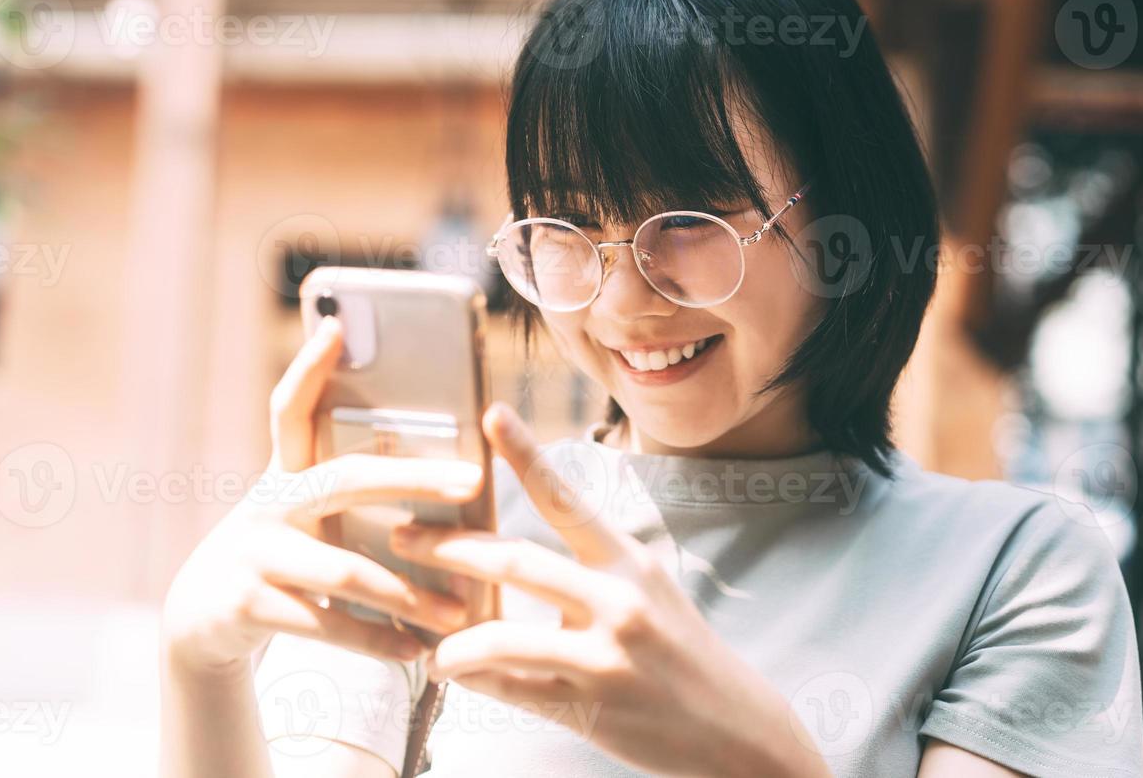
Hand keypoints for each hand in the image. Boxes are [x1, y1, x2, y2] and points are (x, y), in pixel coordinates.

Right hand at [161, 315, 483, 676]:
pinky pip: (325, 623)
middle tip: (471, 481)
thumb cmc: (282, 554)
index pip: (291, 408)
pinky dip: (376, 641)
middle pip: (345, 479)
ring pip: (342, 567)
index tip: (338, 325)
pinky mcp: (246, 605)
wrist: (201, 621)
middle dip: (413, 477)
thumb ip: (349, 487)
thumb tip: (431, 458)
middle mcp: (267, 504)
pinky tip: (416, 651)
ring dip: (408, 592)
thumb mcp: (304, 513)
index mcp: (285, 473)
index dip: (309, 366)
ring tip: (459, 611)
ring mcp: (252, 553)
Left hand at [387, 404, 833, 777]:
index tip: (491, 414)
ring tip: (430, 641)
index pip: (567, 498)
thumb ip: (589, 573)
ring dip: (455, 639)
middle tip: (404, 536)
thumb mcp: (649, 594)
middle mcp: (619, 599)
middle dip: (450, 548)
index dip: (526, 454)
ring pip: (504, 637)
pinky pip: (515, 691)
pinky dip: (478, 682)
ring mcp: (605, 655)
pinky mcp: (593, 708)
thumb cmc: (684, 654)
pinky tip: (456, 675)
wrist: (738, 728)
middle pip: (515, 560)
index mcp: (630, 561)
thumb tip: (514, 561)